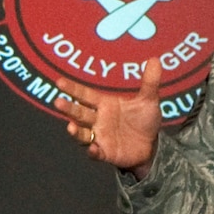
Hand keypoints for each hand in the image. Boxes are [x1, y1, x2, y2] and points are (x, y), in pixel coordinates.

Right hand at [53, 59, 164, 175]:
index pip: (84, 94)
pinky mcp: (105, 153)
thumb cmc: (144, 120)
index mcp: (104, 104)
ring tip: (71, 127)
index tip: (59, 81)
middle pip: (79, 113)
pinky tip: (93, 148)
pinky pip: (95, 153)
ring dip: (76, 131)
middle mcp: (97, 120)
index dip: (72, 89)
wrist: (151, 146)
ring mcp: (99, 137)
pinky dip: (92, 151)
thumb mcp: (148, 100)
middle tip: (57, 102)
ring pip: (82, 134)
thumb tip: (155, 60)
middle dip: (68, 108)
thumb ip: (149, 82)